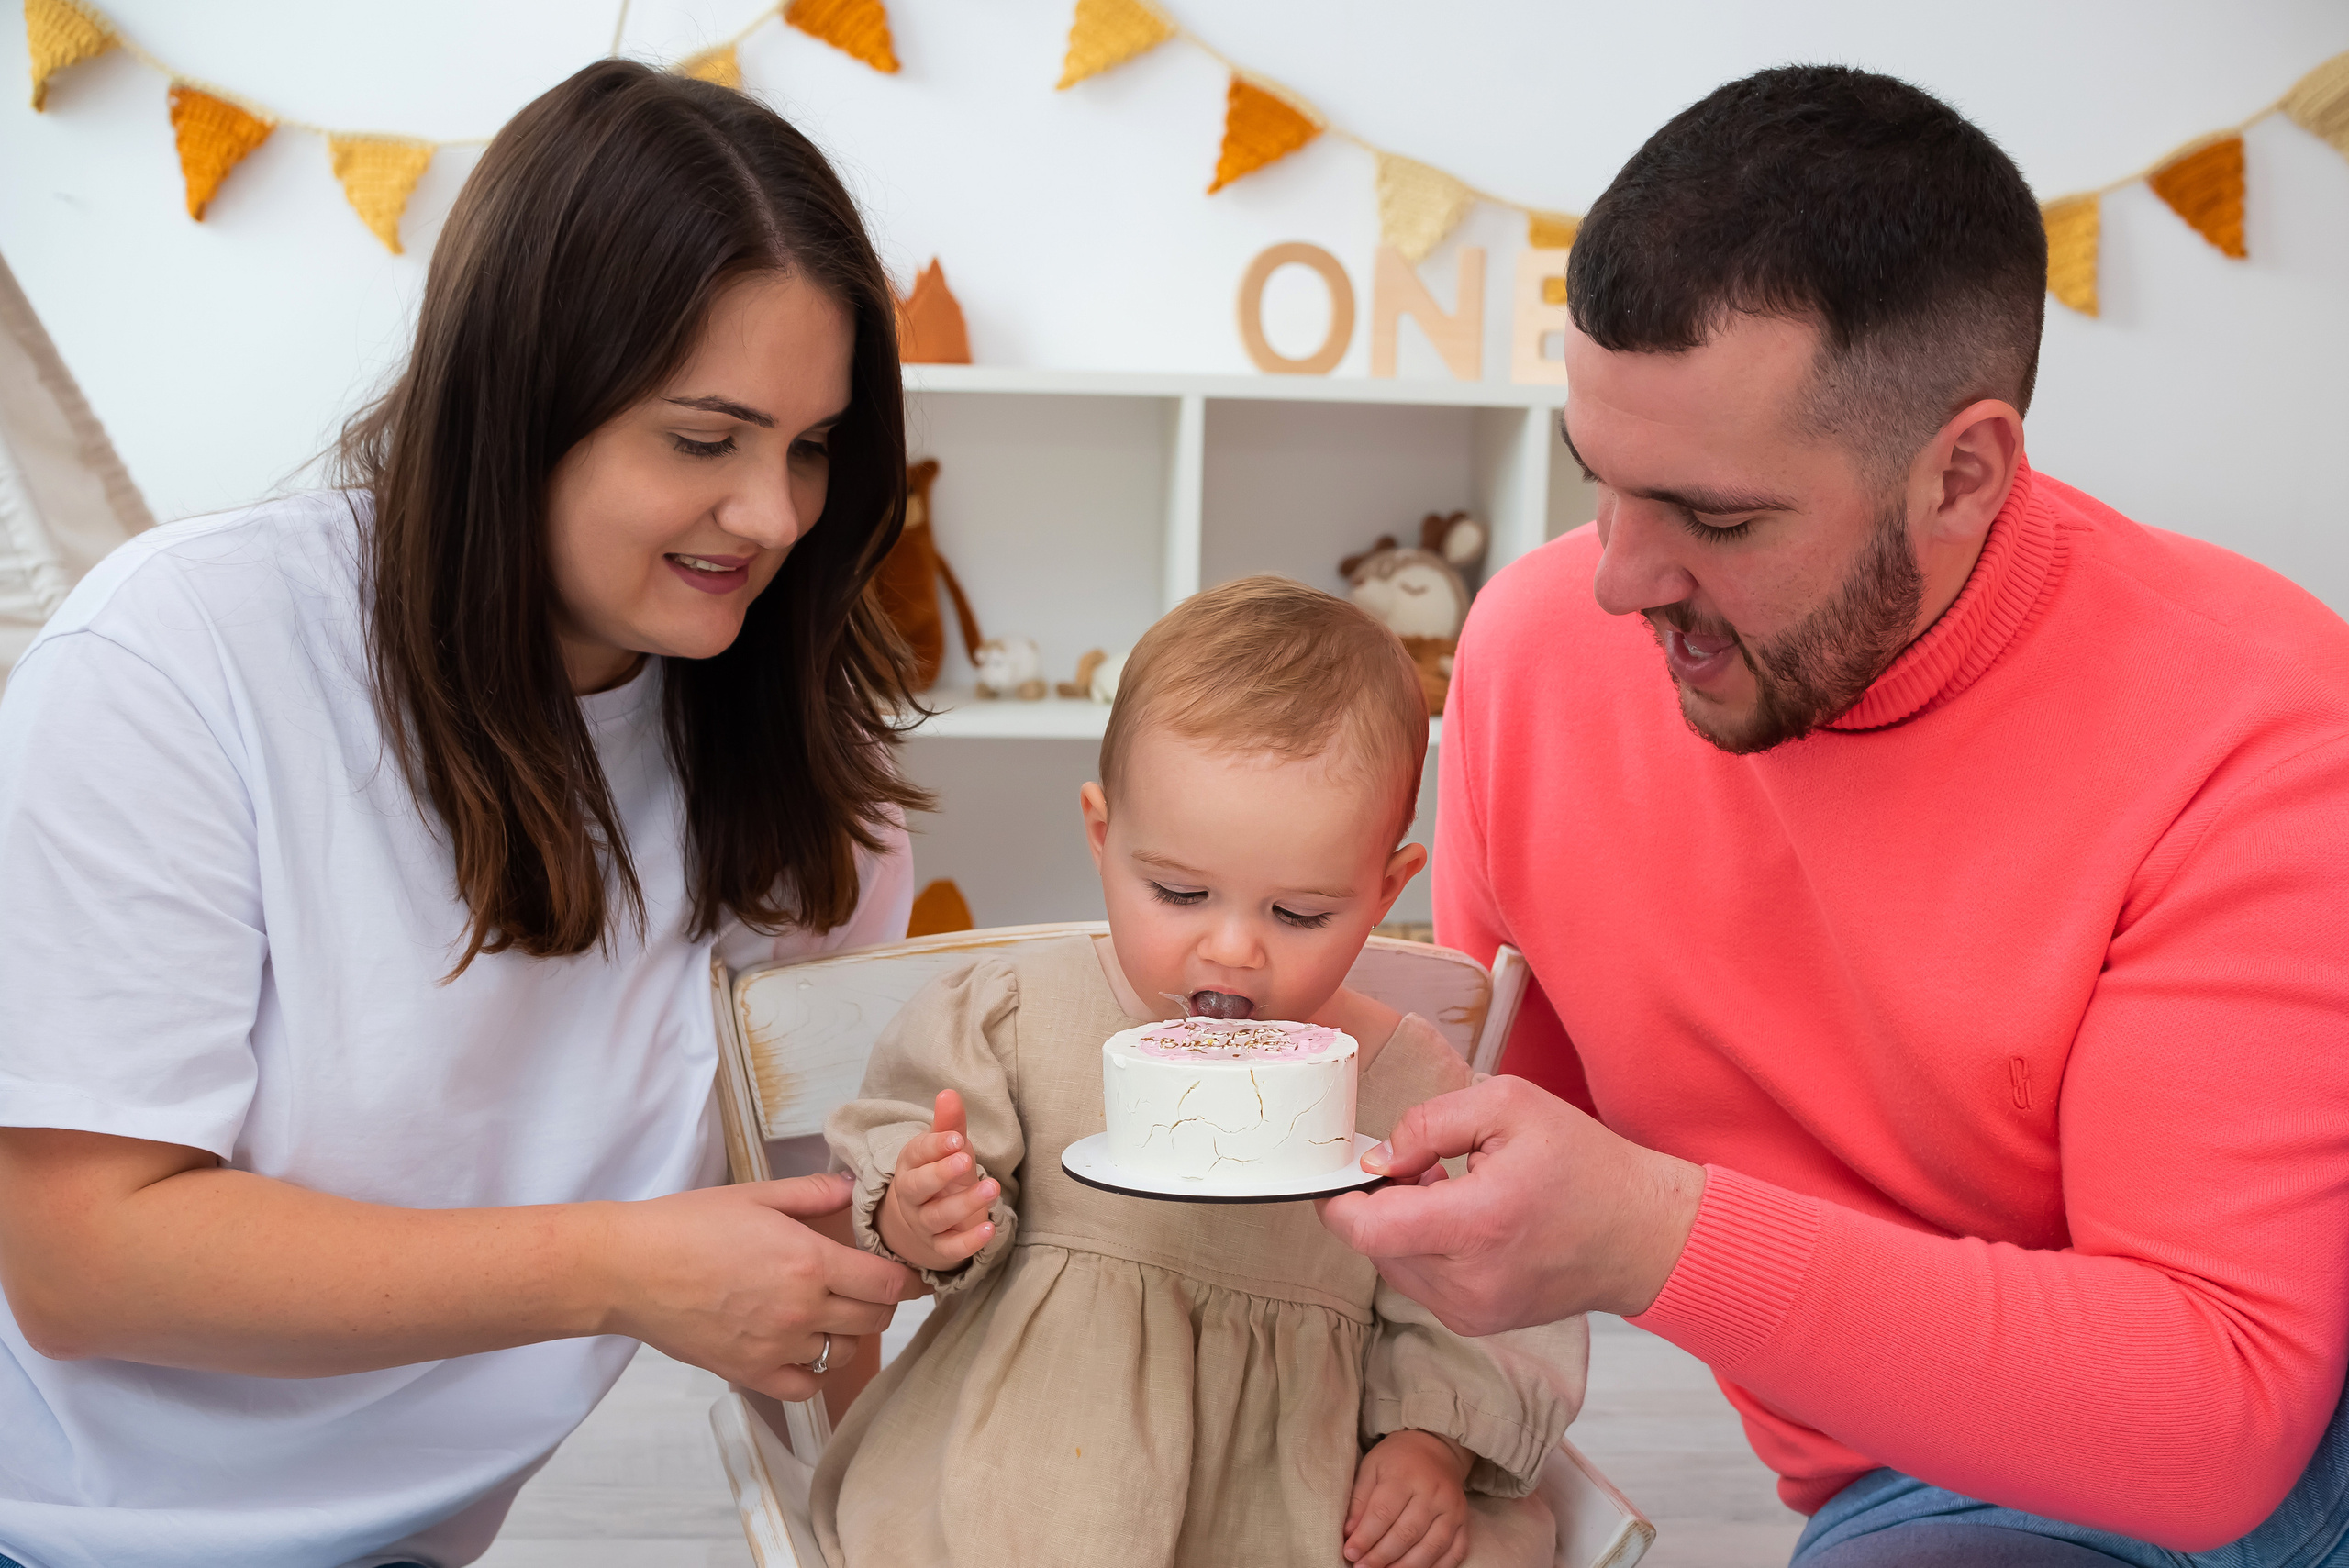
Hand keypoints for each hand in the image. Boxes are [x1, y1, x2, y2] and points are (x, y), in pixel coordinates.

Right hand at [599, 1172, 919, 1402]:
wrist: (629, 1268)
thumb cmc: (687, 1225)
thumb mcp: (756, 1195)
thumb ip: (813, 1193)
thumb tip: (851, 1188)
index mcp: (809, 1262)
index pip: (887, 1284)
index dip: (906, 1279)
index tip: (908, 1275)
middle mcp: (800, 1310)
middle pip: (873, 1320)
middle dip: (881, 1303)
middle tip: (869, 1289)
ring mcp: (775, 1347)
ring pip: (843, 1353)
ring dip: (848, 1334)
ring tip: (832, 1314)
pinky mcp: (748, 1372)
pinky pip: (805, 1387)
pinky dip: (814, 1372)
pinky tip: (805, 1349)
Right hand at [876, 1090, 998, 1273]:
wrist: (924, 1219)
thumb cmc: (940, 1174)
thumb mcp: (946, 1148)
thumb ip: (950, 1124)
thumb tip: (949, 1092)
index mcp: (910, 1165)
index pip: (917, 1154)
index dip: (936, 1145)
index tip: (957, 1138)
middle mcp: (911, 1195)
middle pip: (918, 1186)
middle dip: (941, 1173)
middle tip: (966, 1159)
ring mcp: (923, 1223)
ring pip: (937, 1216)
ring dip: (964, 1203)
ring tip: (992, 1188)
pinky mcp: (939, 1246)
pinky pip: (950, 1248)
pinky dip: (969, 1242)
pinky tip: (990, 1229)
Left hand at [1316, 1076, 1705, 1333]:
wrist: (1642, 1235)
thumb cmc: (1584, 1165)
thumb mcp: (1509, 1106)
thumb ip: (1429, 1124)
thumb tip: (1377, 1159)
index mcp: (1478, 1224)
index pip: (1369, 1229)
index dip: (1340, 1198)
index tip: (1347, 1170)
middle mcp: (1470, 1281)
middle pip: (1375, 1244)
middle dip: (1382, 1201)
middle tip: (1426, 1166)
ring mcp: (1472, 1311)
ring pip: (1393, 1263)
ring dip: (1403, 1226)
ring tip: (1453, 1191)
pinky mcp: (1476, 1322)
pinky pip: (1420, 1281)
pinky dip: (1425, 1249)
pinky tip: (1465, 1222)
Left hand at [1344, 1429, 1473, 1566]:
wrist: (1435, 1447)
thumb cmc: (1397, 1460)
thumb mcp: (1371, 1468)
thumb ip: (1360, 1501)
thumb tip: (1349, 1534)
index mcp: (1405, 1475)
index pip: (1383, 1513)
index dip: (1365, 1537)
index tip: (1350, 1553)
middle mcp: (1433, 1492)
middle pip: (1407, 1533)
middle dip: (1381, 1557)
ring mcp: (1453, 1509)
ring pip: (1431, 1547)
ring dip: (1406, 1567)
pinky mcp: (1465, 1522)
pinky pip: (1455, 1552)